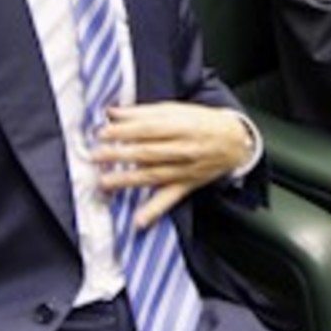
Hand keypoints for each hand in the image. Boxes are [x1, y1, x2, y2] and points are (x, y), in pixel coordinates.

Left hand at [93, 102, 252, 229]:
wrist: (235, 141)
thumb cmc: (202, 122)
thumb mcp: (177, 110)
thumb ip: (144, 112)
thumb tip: (113, 111)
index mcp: (180, 126)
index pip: (147, 128)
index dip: (124, 131)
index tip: (102, 133)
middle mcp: (183, 148)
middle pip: (147, 152)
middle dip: (119, 154)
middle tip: (96, 156)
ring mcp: (184, 169)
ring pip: (153, 175)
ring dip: (127, 180)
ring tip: (104, 183)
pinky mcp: (186, 185)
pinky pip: (169, 199)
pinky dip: (155, 211)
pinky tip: (139, 221)